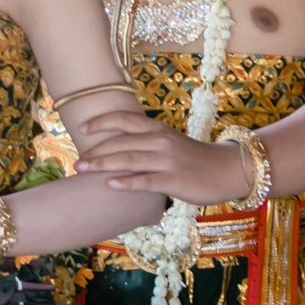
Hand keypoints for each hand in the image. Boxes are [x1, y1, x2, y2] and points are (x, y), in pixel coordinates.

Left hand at [76, 110, 246, 203]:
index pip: (125, 120)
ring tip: (82, 169)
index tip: (83, 128)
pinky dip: (126, 182)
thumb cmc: (195, 159)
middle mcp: (160, 141)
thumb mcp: (170, 144)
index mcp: (158, 130)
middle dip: (96, 151)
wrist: (228, 170)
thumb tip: (119, 149)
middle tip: (76, 162)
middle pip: (121, 142)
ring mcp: (167, 160)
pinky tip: (110, 185)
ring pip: (129, 159)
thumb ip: (147, 143)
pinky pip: (146, 180)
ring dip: (103, 164)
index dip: (102, 122)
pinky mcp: (174, 180)